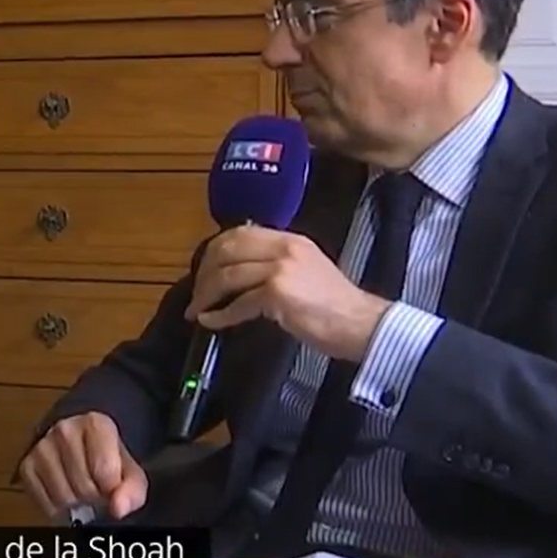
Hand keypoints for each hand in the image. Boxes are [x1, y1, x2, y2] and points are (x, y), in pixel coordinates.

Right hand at [17, 412, 147, 520]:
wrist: (79, 446)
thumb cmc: (106, 459)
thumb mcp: (130, 473)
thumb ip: (132, 492)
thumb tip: (119, 508)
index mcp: (95, 424)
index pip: (105, 472)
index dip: (111, 488)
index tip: (111, 483)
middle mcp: (65, 430)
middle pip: (84, 487)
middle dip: (94, 496)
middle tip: (95, 487)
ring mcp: (42, 447)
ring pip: (64, 498)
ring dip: (76, 503)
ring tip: (80, 489)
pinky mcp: (26, 466)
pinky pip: (46, 504)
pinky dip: (58, 508)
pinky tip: (65, 493)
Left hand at [185, 226, 389, 362]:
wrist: (361, 324)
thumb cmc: (335, 306)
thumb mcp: (307, 270)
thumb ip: (277, 263)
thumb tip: (241, 272)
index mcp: (290, 240)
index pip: (240, 233)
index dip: (214, 251)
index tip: (203, 269)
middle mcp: (284, 249)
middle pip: (227, 250)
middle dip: (204, 273)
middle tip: (196, 293)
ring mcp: (281, 270)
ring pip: (228, 276)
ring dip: (206, 295)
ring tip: (197, 310)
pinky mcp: (278, 294)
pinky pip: (237, 304)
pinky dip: (219, 315)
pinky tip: (210, 322)